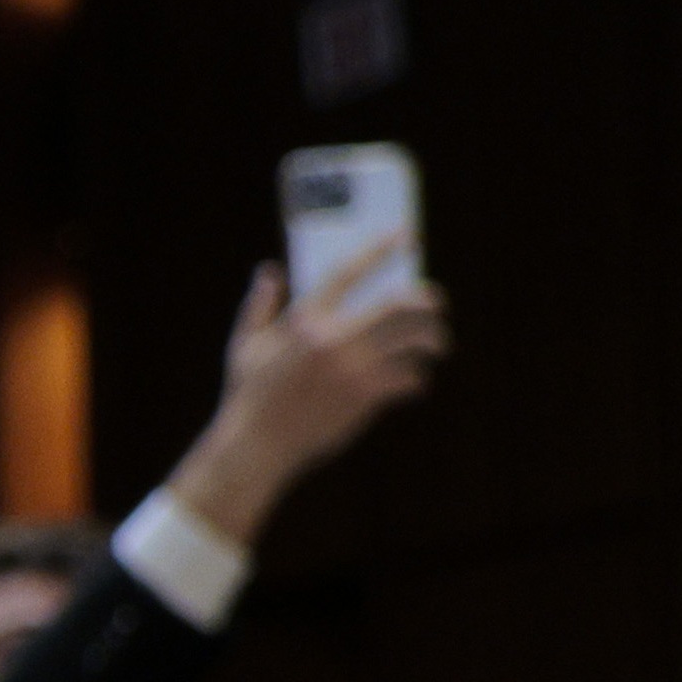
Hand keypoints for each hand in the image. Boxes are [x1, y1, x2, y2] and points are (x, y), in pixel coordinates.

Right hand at [170, 254, 446, 542]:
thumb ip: (259, 306)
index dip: (380, 250)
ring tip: (436, 343)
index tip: (405, 236)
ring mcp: (353, 368)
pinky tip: (415, 380)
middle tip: (436, 304)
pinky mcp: (366, 396)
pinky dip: (418, 377)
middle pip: (401, 304)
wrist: (256, 445)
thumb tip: (268, 272)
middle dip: (428, 299)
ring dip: (433, 339)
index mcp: (304, 320)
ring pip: (415, 340)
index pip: (349, 272)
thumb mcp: (245, 346)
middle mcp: (333, 339)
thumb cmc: (247, 395)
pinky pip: (411, 377)